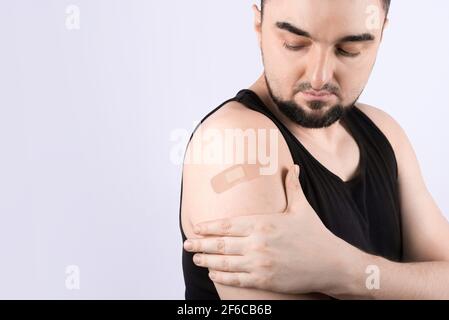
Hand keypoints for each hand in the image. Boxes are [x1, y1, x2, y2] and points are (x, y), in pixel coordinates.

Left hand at [184, 164, 353, 294]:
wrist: (332, 263)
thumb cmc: (315, 234)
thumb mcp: (302, 207)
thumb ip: (292, 186)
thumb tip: (292, 166)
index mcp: (263, 223)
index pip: (227, 224)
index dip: (209, 226)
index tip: (196, 227)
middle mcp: (257, 243)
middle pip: (221, 244)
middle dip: (200, 244)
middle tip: (187, 244)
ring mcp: (260, 263)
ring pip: (225, 262)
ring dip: (207, 260)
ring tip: (196, 258)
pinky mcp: (265, 280)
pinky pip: (236, 279)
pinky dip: (222, 276)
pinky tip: (213, 273)